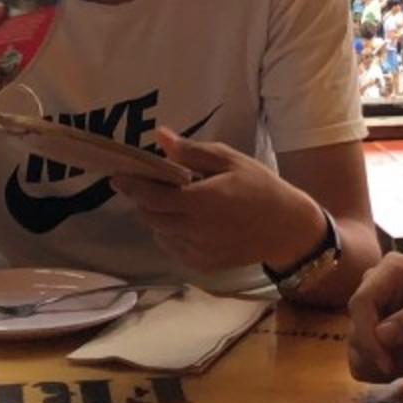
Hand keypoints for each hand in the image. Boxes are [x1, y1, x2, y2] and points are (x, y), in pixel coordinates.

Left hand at [109, 129, 322, 274]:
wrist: (286, 229)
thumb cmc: (260, 187)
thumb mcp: (229, 161)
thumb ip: (192, 152)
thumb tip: (161, 137)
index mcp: (199, 202)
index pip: (152, 195)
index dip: (131, 186)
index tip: (117, 175)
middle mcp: (194, 230)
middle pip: (151, 215)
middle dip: (142, 199)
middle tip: (144, 183)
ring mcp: (197, 251)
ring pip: (160, 233)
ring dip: (156, 216)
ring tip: (168, 200)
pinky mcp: (202, 265)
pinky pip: (173, 248)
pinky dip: (169, 234)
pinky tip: (183, 221)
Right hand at [346, 253, 402, 380]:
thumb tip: (380, 334)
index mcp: (393, 269)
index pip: (362, 302)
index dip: (368, 335)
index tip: (387, 364)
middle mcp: (375, 286)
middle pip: (355, 327)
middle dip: (382, 354)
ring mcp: (371, 313)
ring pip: (355, 350)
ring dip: (386, 366)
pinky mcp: (370, 338)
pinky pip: (360, 364)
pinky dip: (382, 374)